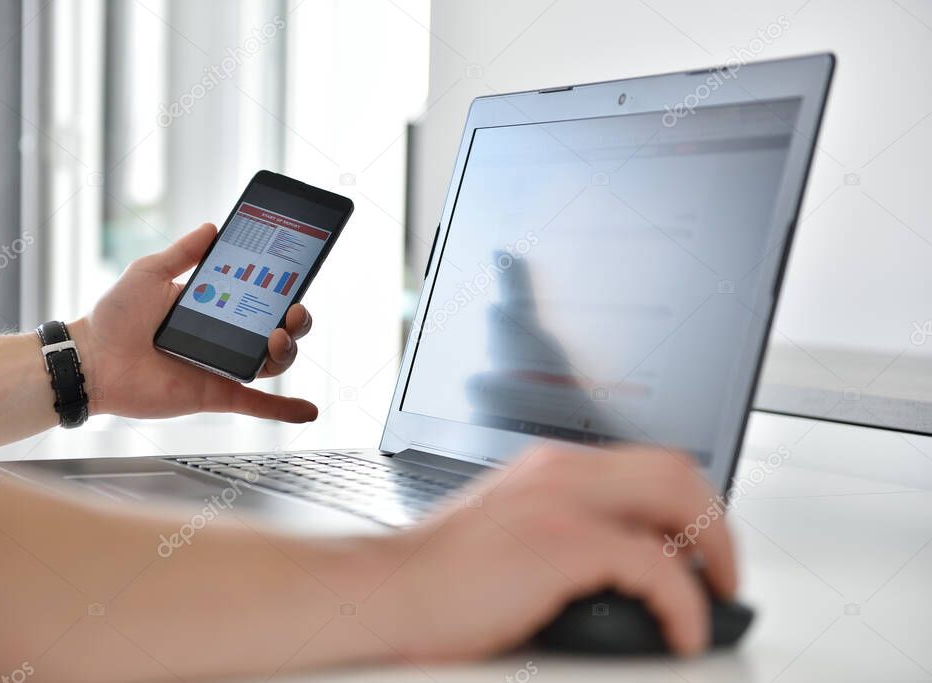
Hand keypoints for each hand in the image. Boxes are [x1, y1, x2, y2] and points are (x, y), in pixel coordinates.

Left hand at [69, 223, 317, 421]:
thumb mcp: (150, 272)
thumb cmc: (114, 317)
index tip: (296, 275)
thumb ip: (183, 252)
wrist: (92, 359)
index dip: (283, 288)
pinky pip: (256, 403)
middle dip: (296, 320)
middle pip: (277, 329)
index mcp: (215, 307)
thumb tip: (212, 227)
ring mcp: (223, 366)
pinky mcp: (216, 393)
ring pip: (271, 362)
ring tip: (277, 338)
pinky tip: (307, 411)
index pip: (260, 296)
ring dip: (287, 351)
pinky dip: (284, 408)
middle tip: (293, 310)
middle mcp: (225, 337)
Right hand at [365, 443, 735, 658]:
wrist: (384, 594)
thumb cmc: (436, 577)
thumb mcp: (507, 533)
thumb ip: (561, 529)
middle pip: (677, 469)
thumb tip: (619, 566)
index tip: (701, 546)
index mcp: (549, 468)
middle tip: (724, 573)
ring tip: (715, 599)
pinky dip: (685, 604)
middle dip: (716, 522)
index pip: (647, 464)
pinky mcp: (561, 541)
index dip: (688, 505)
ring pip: (678, 500)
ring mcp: (561, 499)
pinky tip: (681, 632)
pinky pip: (657, 566)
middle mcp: (560, 470)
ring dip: (714, 554)